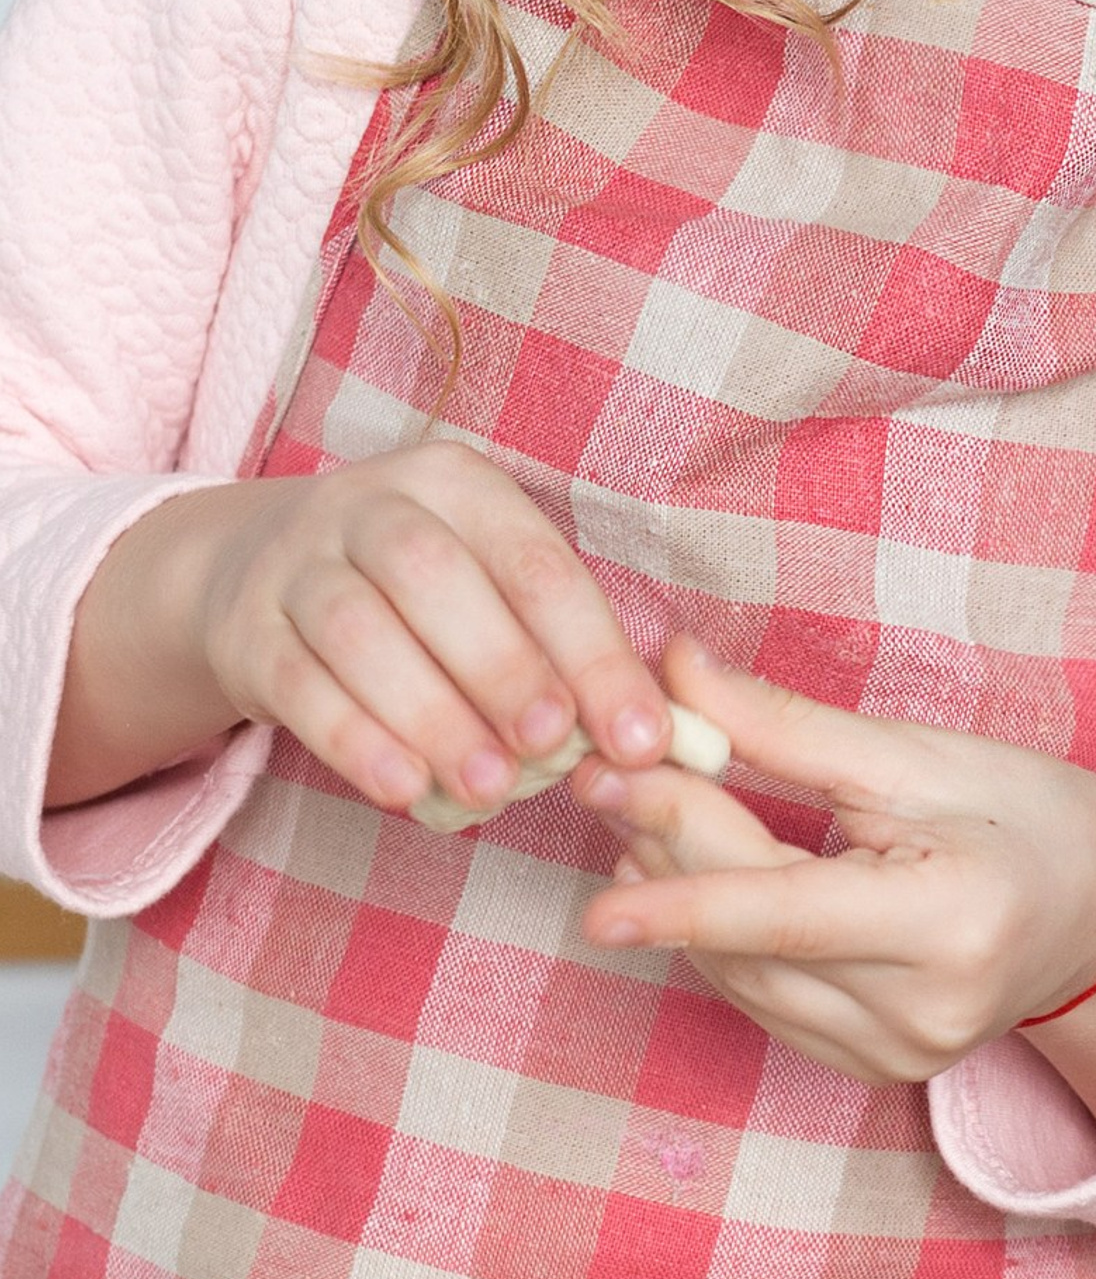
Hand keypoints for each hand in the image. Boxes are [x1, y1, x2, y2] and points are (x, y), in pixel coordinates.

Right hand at [49, 446, 671, 818]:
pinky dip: (354, 741)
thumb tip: (666, 745)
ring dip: (429, 714)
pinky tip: (406, 791)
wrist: (255, 579)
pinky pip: (298, 683)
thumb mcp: (494, 598)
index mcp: (460, 487)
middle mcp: (372, 506)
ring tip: (488, 792)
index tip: (638, 739)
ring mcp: (298, 562)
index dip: (593, 654)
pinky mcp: (246, 629)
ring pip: (357, 629)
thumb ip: (570, 660)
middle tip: (549, 751)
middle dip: (501, 668)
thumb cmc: (421, 602)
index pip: (538, 564)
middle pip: (434, 575)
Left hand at [574, 636, 1095, 1132]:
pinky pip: (762, 999)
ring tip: (631, 814)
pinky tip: (683, 877)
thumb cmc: (1029, 818)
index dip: (684, 897)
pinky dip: (715, 936)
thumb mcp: (921, 757)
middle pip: (749, 936)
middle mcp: (924, 1010)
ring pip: (740, 975)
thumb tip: (675, 675)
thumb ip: (789, 730)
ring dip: (675, 894)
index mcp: (954, 921)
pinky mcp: (871, 1068)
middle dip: (666, 851)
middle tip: (599, 773)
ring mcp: (896, 1054)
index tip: (593, 895)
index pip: (788, 913)